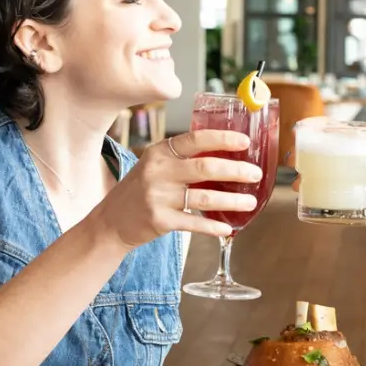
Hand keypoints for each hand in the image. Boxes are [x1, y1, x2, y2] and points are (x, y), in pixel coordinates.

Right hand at [89, 130, 262, 248]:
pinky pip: (194, 223)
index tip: (245, 141)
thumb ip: (181, 159)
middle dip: (236, 170)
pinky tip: (229, 227)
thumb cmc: (139, 191)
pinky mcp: (159, 220)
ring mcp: (158, 197)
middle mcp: (158, 171)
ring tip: (250, 201)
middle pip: (205, 168)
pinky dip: (213, 227)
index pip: (196, 139)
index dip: (223, 139)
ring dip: (232, 200)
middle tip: (255, 173)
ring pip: (204, 198)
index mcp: (160, 152)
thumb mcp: (154, 166)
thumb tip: (224, 154)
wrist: (111, 221)